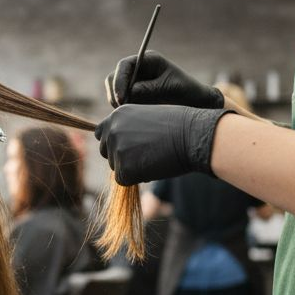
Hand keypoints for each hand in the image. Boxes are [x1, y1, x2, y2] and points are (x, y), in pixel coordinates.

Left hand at [95, 104, 231, 184]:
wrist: (193, 136)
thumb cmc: (178, 126)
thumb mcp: (147, 118)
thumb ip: (129, 128)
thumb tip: (119, 146)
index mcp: (117, 114)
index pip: (101, 133)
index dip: (115, 142)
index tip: (131, 145)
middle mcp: (112, 130)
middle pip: (106, 152)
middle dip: (121, 156)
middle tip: (146, 153)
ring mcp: (116, 149)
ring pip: (116, 167)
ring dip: (132, 167)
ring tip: (154, 157)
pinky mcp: (124, 169)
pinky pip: (123, 180)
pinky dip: (137, 178)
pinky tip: (154, 167)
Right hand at [105, 51, 224, 109]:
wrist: (195, 103)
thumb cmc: (186, 91)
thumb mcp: (169, 89)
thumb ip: (149, 89)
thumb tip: (129, 93)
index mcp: (148, 60)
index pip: (124, 65)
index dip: (120, 81)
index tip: (122, 98)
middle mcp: (138, 69)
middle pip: (114, 78)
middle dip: (115, 94)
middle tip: (124, 109)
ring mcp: (134, 82)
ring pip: (114, 91)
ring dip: (119, 103)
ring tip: (132, 113)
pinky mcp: (133, 95)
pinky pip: (120, 102)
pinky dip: (123, 109)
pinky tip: (134, 116)